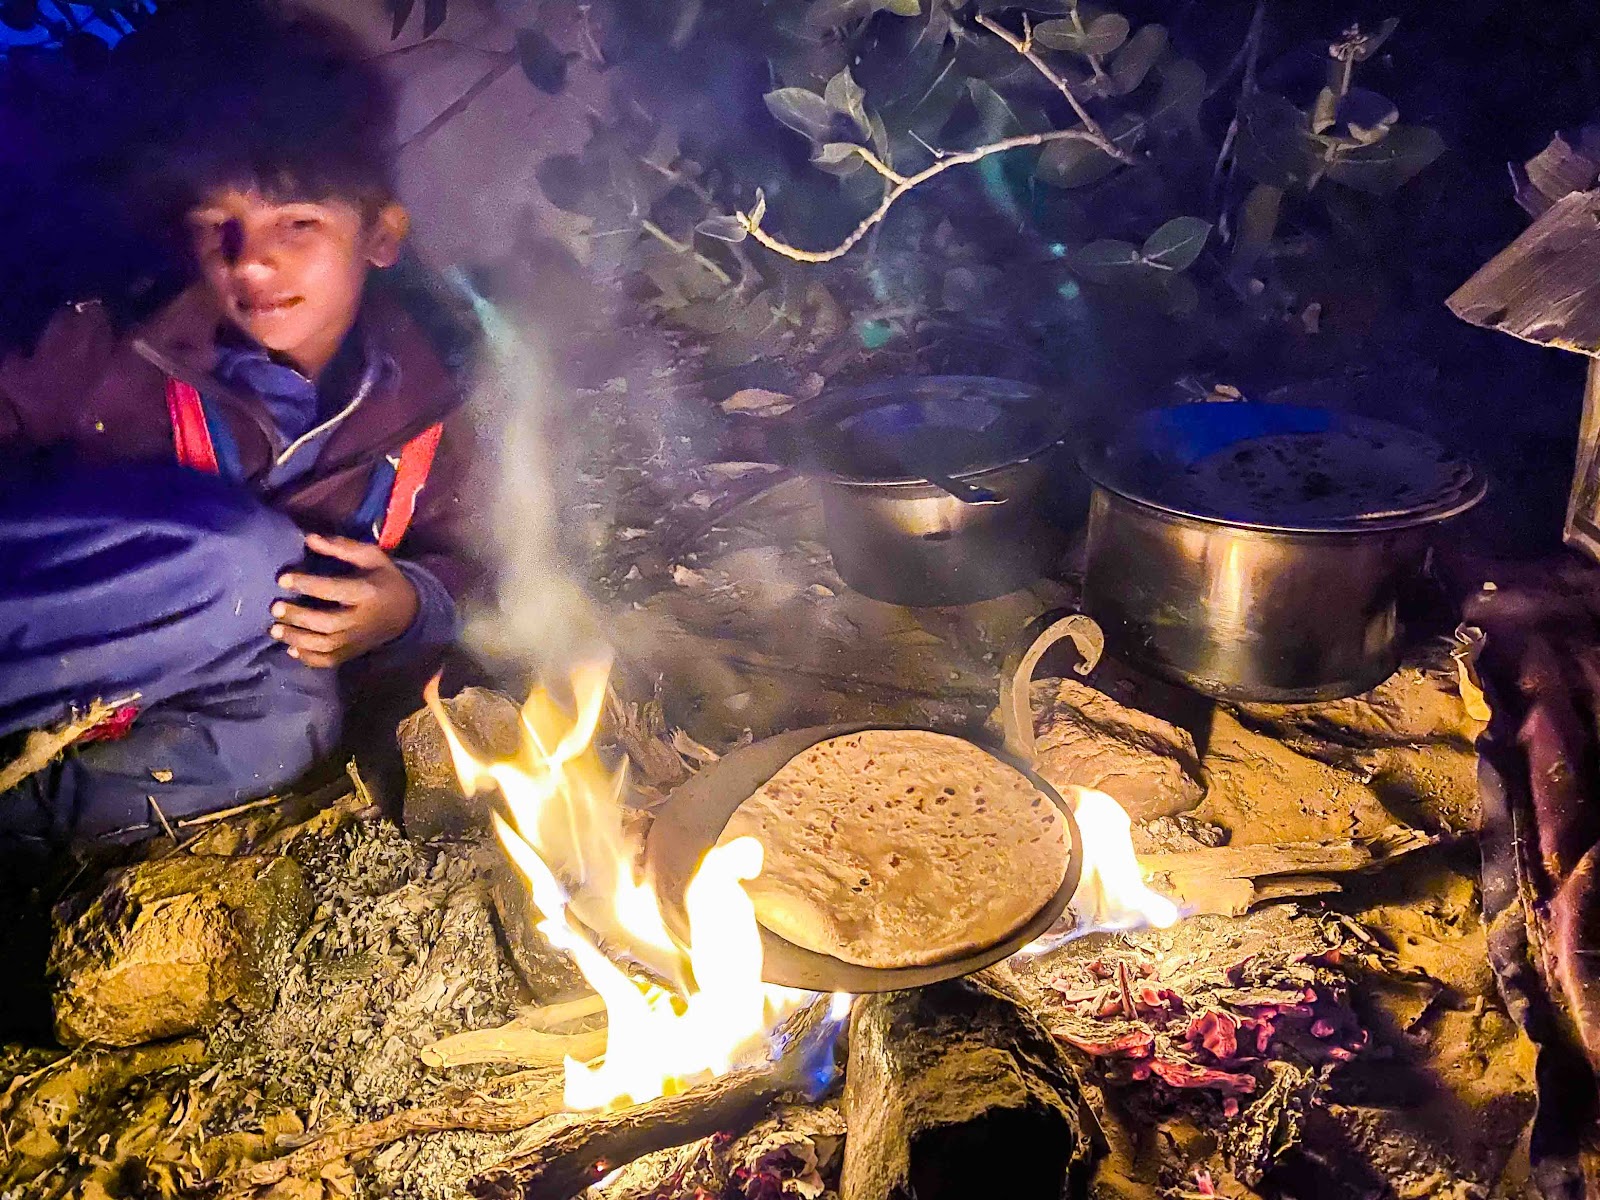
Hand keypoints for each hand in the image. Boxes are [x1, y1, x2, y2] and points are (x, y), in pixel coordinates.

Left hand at [270, 533, 418, 667]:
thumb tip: (308, 538)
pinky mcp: (353, 653)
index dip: (307, 585)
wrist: (407, 612)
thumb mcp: (371, 557)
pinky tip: (291, 650)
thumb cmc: (384, 579)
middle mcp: (362, 620)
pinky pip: (329, 661)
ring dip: (298, 640)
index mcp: (367, 592)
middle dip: (299, 617)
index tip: (282, 579)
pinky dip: (309, 659)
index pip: (334, 590)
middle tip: (275, 608)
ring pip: (325, 646)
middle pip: (328, 624)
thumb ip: (341, 547)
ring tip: (275, 630)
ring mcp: (357, 640)